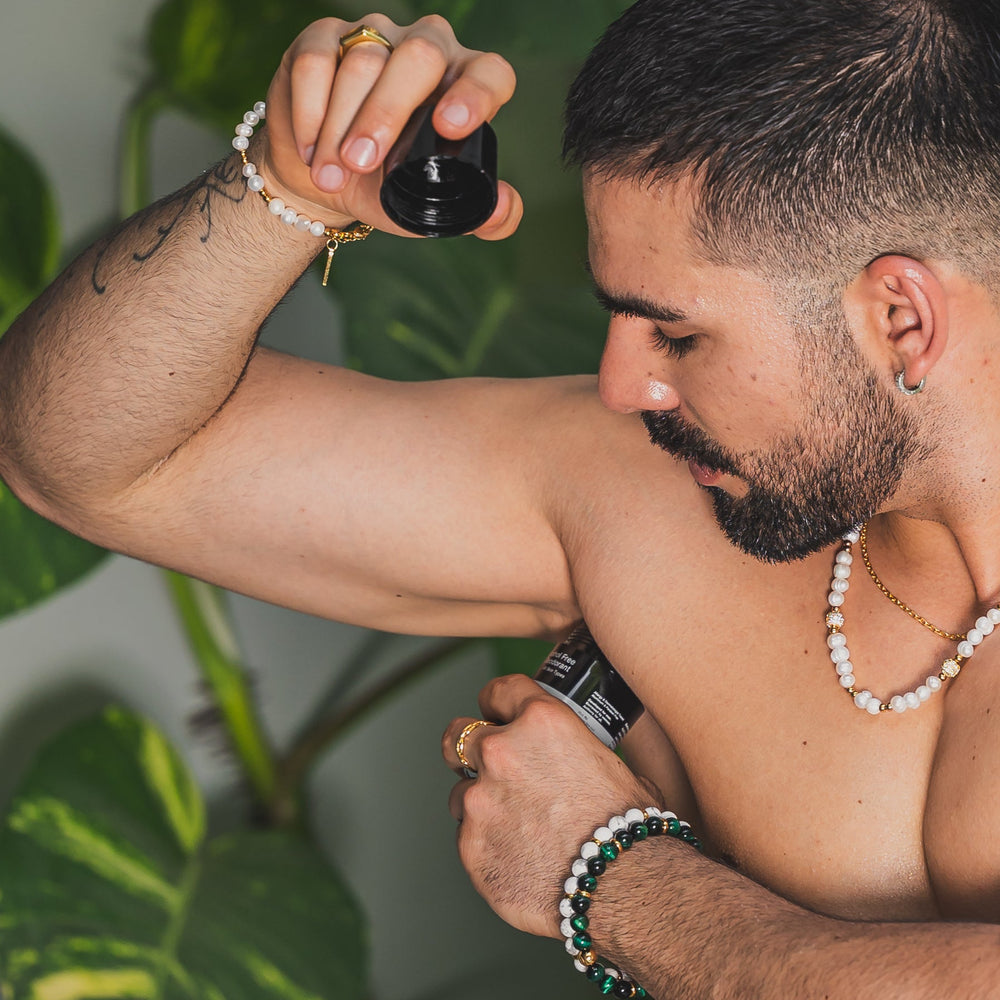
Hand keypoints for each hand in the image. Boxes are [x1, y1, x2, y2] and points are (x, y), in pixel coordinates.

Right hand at [260, 14, 521, 238]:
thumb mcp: (431, 209)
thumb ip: (480, 217)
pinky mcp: (325, 38)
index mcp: (464, 84)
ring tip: (331, 177)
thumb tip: (503, 210)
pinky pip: (318, 62)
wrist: (321, 181)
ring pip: (363, 63)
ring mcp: (376, 36)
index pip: (488, 72)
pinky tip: (310, 151)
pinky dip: (311, 112)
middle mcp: (427, 49)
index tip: (449, 127)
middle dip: (387, 113)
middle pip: (420, 57)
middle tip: (362, 162)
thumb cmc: (387, 189)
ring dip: (340, 128)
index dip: (475, 93)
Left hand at [442, 674, 655, 937]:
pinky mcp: (471, 845)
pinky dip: (488, 847)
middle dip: (466, 749)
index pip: (500, 691)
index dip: (496, 703)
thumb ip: (575, 752)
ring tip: (516, 830)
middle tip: (481, 766)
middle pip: (457, 735)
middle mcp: (502, 752)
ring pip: (461, 794)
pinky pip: (469, 839)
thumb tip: (577, 765)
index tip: (495, 714)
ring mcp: (481, 800)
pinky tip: (519, 861)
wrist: (622, 885)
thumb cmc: (627, 826)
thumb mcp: (610, 763)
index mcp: (541, 722)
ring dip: (481, 806)